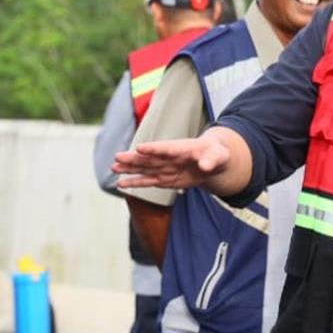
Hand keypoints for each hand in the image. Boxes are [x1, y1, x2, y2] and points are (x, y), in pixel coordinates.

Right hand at [113, 136, 231, 190]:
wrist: (214, 160)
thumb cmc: (216, 154)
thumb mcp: (219, 156)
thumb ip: (211, 160)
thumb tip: (205, 166)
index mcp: (182, 148)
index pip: (166, 148)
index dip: (153, 149)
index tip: (139, 148)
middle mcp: (170, 158)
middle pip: (150, 158)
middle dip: (134, 159)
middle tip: (117, 158)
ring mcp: (166, 168)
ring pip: (145, 169)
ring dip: (130, 169)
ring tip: (114, 168)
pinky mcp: (166, 179)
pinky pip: (148, 181)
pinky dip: (136, 183)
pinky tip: (121, 184)